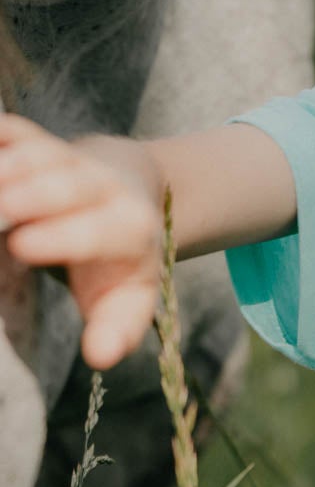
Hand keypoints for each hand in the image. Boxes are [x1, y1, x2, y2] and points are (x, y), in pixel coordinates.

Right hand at [0, 112, 163, 368]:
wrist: (127, 195)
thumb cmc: (118, 263)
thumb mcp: (128, 299)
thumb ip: (117, 329)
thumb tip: (100, 356)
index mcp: (130, 228)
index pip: (99, 230)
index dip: (63, 236)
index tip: (23, 246)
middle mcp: (103, 186)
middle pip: (69, 183)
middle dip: (36, 192)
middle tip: (2, 205)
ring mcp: (69, 157)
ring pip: (40, 151)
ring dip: (9, 161)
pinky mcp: (38, 139)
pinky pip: (13, 130)